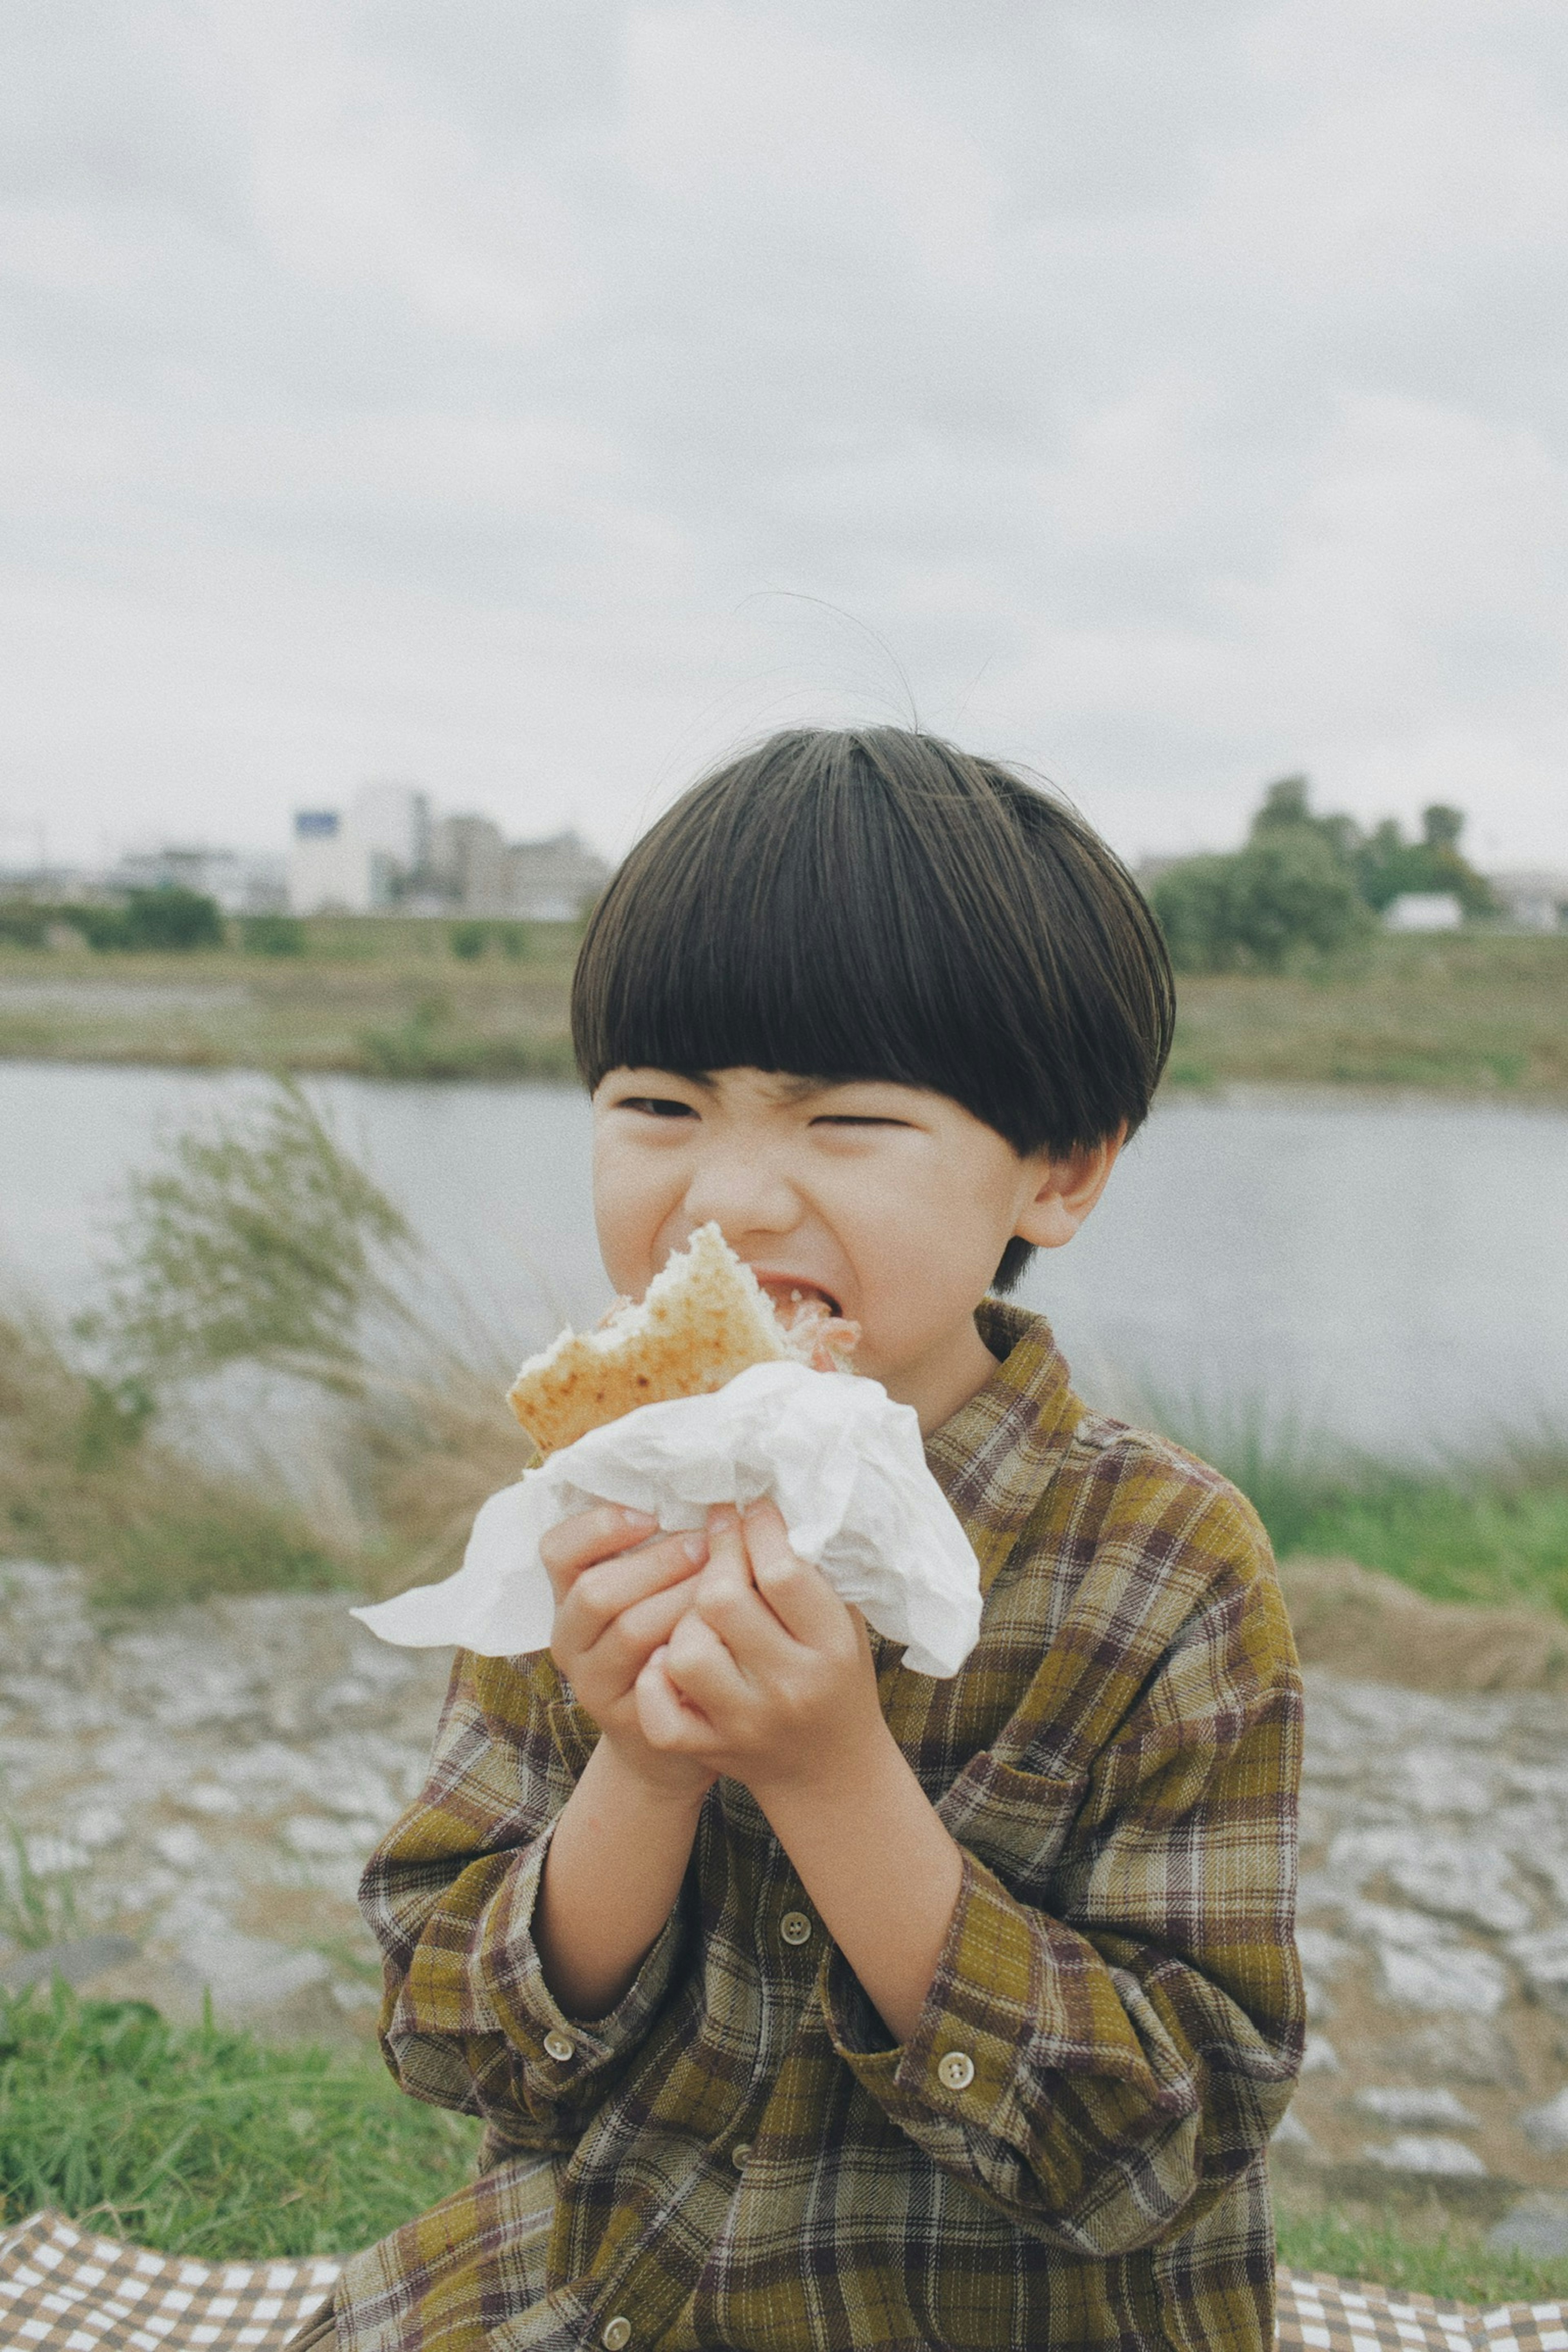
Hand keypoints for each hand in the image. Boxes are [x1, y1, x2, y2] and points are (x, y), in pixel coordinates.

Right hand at [542, 1503, 715, 1800]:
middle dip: (657, 1562)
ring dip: (681, 1597)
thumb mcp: (645, 1593)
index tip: (650, 1514)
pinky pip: (661, 1677)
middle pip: (596, 1591)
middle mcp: (570, 1640)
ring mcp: (595, 1683)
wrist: (669, 1738)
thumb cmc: (666, 1641)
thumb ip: (650, 1550)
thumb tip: (695, 1486)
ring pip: (630, 1630)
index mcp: (568, 1598)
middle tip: (705, 1544)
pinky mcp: (631, 1719)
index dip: (600, 1525)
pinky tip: (721, 1629)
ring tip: (722, 1579)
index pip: (557, 1550)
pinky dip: (692, 1645)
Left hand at [633, 1502, 888, 1803]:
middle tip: (716, 1539)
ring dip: (685, 1618)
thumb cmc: (836, 1678)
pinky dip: (657, 1679)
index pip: (783, 1572)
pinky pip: (660, 1710)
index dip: (757, 1529)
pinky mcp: (709, 1747)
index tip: (748, 1510)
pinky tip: (669, 1657)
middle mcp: (789, 1687)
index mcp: (830, 1648)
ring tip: (701, 1607)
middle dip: (715, 1559)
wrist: (831, 1771)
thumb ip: (810, 1572)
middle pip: (723, 1602)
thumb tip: (760, 1508)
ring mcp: (745, 1721)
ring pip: (686, 1650)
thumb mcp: (841, 1623)